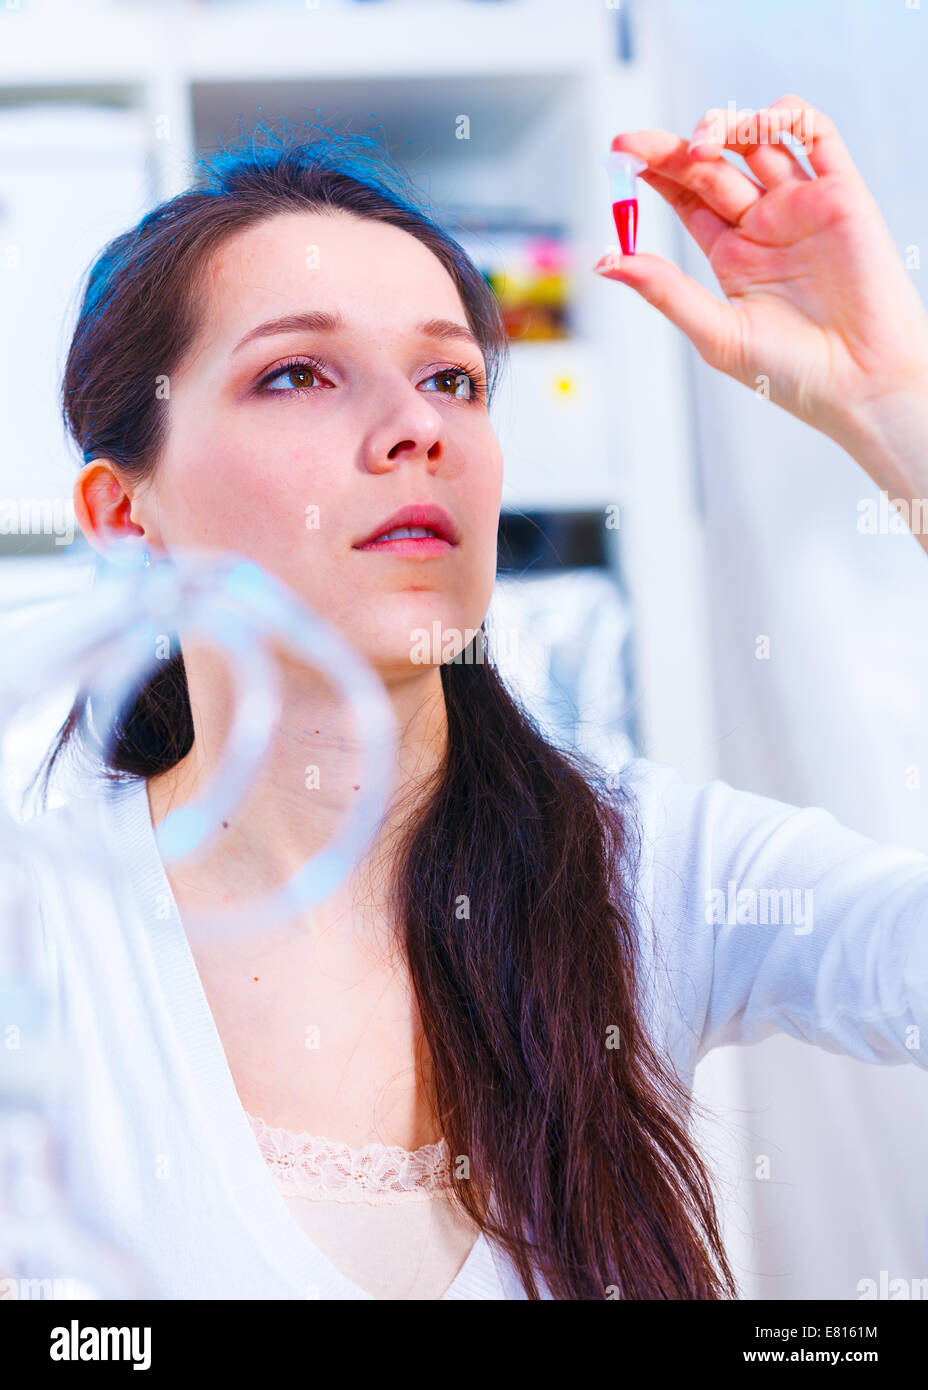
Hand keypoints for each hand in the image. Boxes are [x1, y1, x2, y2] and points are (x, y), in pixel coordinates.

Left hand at [596, 95, 927, 458]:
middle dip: (674, 149)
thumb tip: (608, 260)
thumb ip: (664, 290)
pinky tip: (757, 122)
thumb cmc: (790, 373)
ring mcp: (801, 206)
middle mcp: (764, 225)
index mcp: (731, 255)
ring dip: (725, 127)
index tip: (619, 156)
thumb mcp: (715, 331)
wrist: (859, 385)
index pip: (685, 197)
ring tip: (698, 144)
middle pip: (712, 166)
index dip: (654, 172)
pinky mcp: (841, 195)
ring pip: (759, 143)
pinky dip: (787, 116)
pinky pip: (817, 136)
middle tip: (637, 146)